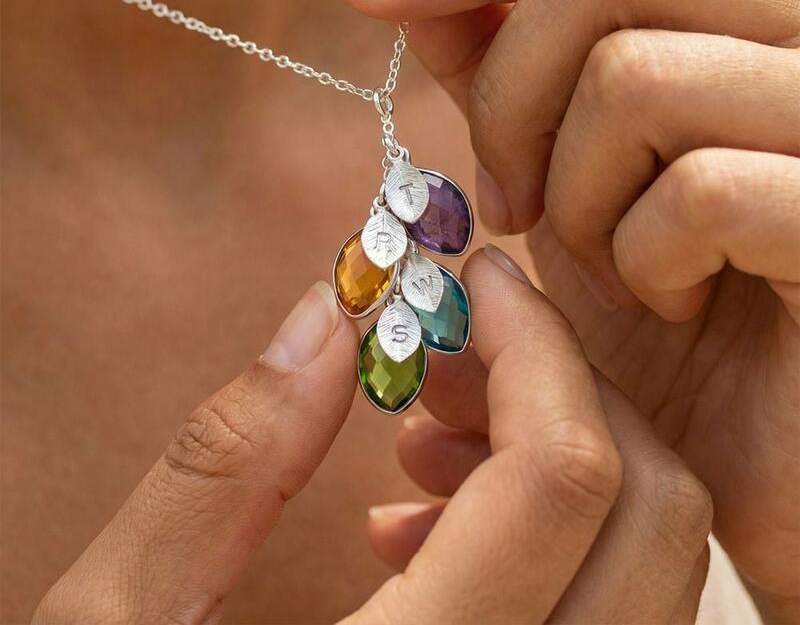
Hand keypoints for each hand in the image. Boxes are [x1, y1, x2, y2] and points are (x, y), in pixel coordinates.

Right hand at [35, 257, 709, 623]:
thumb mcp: (116, 622)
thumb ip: (224, 462)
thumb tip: (322, 317)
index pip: (561, 475)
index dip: (533, 342)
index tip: (482, 279)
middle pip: (648, 510)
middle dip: (561, 383)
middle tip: (456, 345)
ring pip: (647, 558)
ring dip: (558, 450)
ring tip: (427, 431)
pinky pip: (614, 605)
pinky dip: (553, 526)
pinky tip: (433, 523)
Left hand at [336, 0, 799, 617]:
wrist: (764, 443)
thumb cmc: (666, 299)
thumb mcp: (565, 166)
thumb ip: (485, 49)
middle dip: (508, 93)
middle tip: (506, 200)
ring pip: (636, 76)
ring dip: (573, 190)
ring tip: (600, 260)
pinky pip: (699, 192)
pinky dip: (642, 257)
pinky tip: (665, 300)